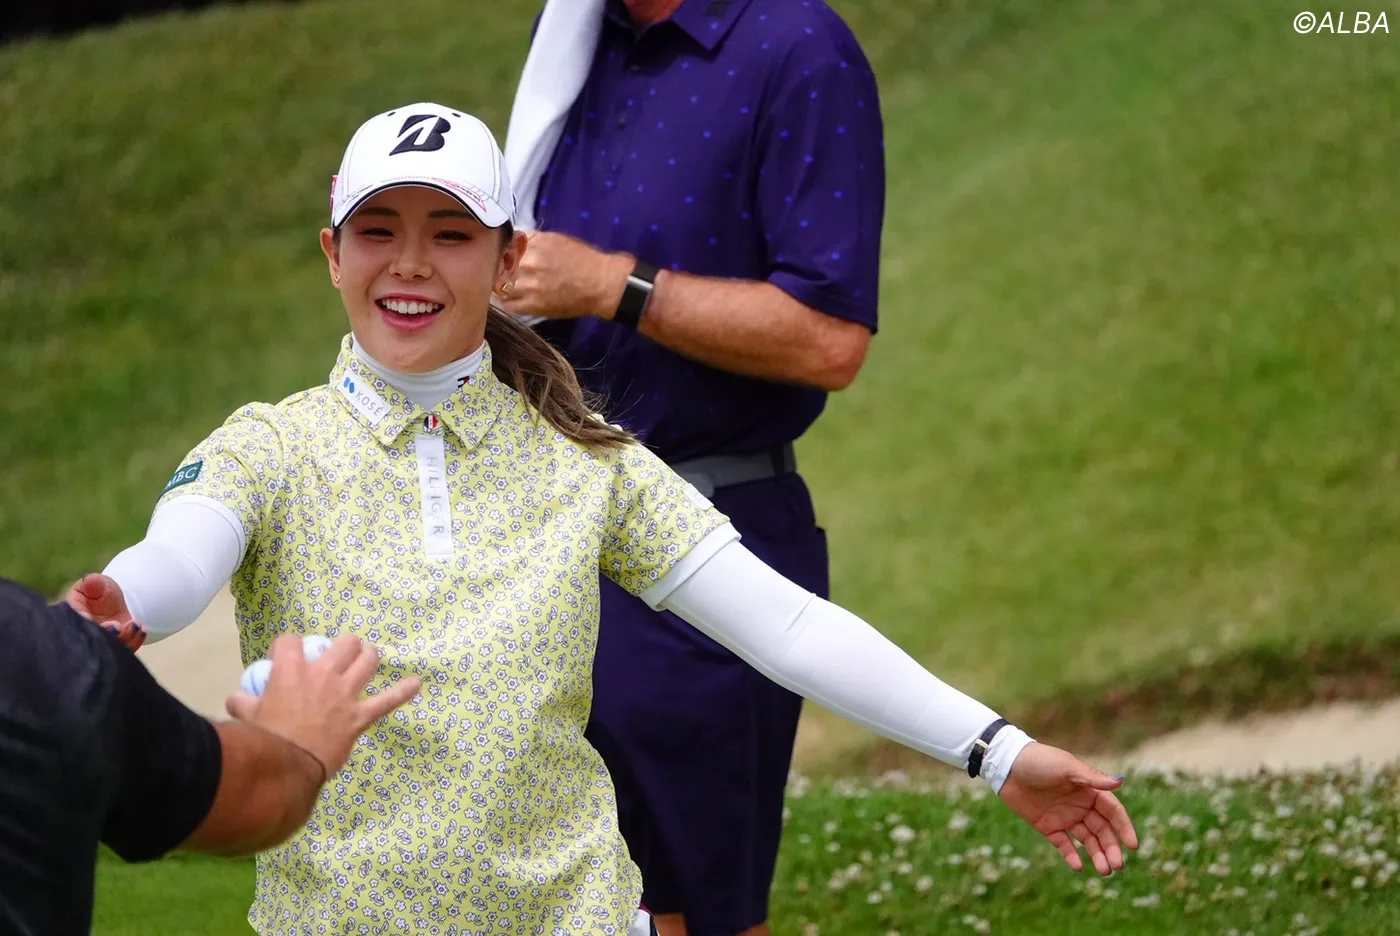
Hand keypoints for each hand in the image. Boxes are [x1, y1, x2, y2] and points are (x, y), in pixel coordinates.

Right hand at [64, 573, 146, 649]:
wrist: (115, 600)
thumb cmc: (100, 590)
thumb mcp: (97, 583)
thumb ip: (92, 582)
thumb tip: (88, 580)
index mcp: (74, 615)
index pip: (73, 621)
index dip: (81, 621)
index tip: (89, 618)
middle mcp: (85, 632)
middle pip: (92, 639)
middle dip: (104, 633)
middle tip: (116, 625)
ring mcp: (102, 642)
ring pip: (110, 647)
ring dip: (123, 638)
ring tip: (135, 624)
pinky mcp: (117, 646)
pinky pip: (125, 649)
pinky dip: (134, 641)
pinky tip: (141, 630)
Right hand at [225, 633, 420, 777]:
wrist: (287, 767)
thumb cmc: (264, 740)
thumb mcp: (246, 717)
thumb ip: (242, 704)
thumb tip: (235, 699)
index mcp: (291, 671)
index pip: (290, 641)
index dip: (288, 645)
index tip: (286, 655)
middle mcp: (322, 675)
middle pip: (344, 643)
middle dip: (344, 644)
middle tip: (339, 654)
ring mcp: (345, 694)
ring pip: (368, 661)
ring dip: (369, 657)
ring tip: (367, 657)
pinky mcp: (360, 716)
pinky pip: (388, 701)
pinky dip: (403, 692)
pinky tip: (416, 684)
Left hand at [495, 230, 632, 320]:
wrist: (601, 283)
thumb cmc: (584, 259)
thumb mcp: (557, 239)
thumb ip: (533, 239)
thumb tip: (515, 240)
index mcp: (534, 244)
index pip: (505, 243)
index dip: (500, 249)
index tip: (499, 253)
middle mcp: (528, 263)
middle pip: (497, 264)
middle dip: (495, 267)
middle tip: (493, 270)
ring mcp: (529, 286)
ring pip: (498, 286)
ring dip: (497, 286)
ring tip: (497, 286)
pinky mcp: (533, 305)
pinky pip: (508, 306)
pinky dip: (504, 303)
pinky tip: (506, 300)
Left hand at [997, 743, 1138, 875]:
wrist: (1007, 765)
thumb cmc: (1040, 761)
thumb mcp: (1066, 767)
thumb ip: (1092, 778)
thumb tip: (1119, 782)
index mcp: (1089, 790)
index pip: (1113, 812)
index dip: (1124, 828)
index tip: (1132, 845)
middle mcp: (1080, 805)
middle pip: (1102, 830)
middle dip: (1111, 847)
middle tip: (1116, 865)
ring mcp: (1064, 816)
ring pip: (1086, 839)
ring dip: (1096, 854)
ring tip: (1104, 870)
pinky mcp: (1047, 825)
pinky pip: (1063, 844)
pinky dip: (1071, 855)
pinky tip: (1078, 866)